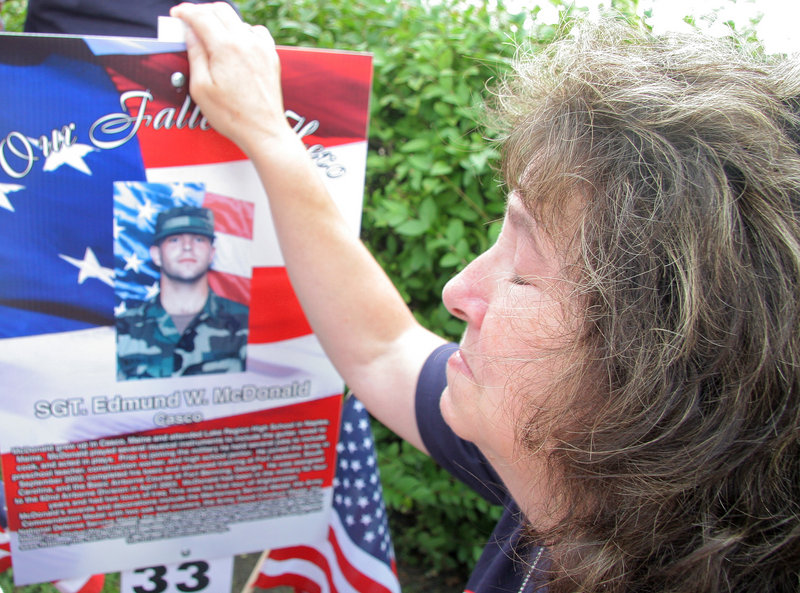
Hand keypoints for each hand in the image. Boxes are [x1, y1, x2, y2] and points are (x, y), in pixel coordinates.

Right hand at [169, 2, 294, 156]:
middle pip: (221, 10)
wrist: (264, 130)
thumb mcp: (201, 88)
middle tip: (190, 21)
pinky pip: (255, 32)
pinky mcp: (271, 56)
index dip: (185, 12)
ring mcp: (262, 48)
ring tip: (210, 35)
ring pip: (238, 20)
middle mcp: (246, 42)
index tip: (177, 15)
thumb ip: (195, 55)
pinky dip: (242, 31)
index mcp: (226, 47)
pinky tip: (236, 44)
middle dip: (202, 11)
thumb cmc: (231, 115)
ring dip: (222, 21)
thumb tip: (190, 33)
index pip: (201, 16)